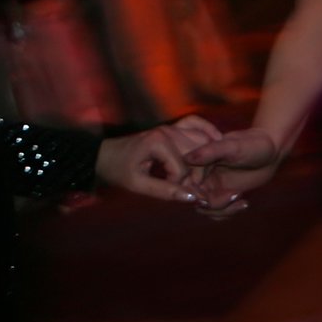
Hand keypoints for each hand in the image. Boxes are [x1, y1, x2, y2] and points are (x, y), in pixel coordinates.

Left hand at [92, 114, 221, 202]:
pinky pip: (195, 123)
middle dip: (196, 175)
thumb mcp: (138, 185)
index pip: (183, 168)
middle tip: (188, 188)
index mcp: (158, 142)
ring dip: (205, 160)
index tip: (169, 191)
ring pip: (203, 142)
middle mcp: (169, 131)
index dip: (180, 184)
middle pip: (198, 155)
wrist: (105, 156)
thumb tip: (194, 199)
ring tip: (196, 176)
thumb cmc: (118, 171)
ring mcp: (172, 127)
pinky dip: (207, 130)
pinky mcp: (173, 127)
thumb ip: (165, 191)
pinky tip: (216, 141)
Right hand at [180, 126, 285, 215]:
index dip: (194, 194)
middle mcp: (200, 176)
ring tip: (240, 196)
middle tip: (234, 194)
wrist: (271, 150)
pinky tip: (245, 203)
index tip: (210, 196)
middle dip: (212, 204)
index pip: (185, 185)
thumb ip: (211, 151)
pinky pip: (218, 211)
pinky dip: (229, 212)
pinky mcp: (223, 195)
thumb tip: (187, 158)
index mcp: (196, 163)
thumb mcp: (232, 146)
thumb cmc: (252, 143)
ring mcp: (211, 187)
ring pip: (206, 209)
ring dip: (223, 209)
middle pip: (194, 200)